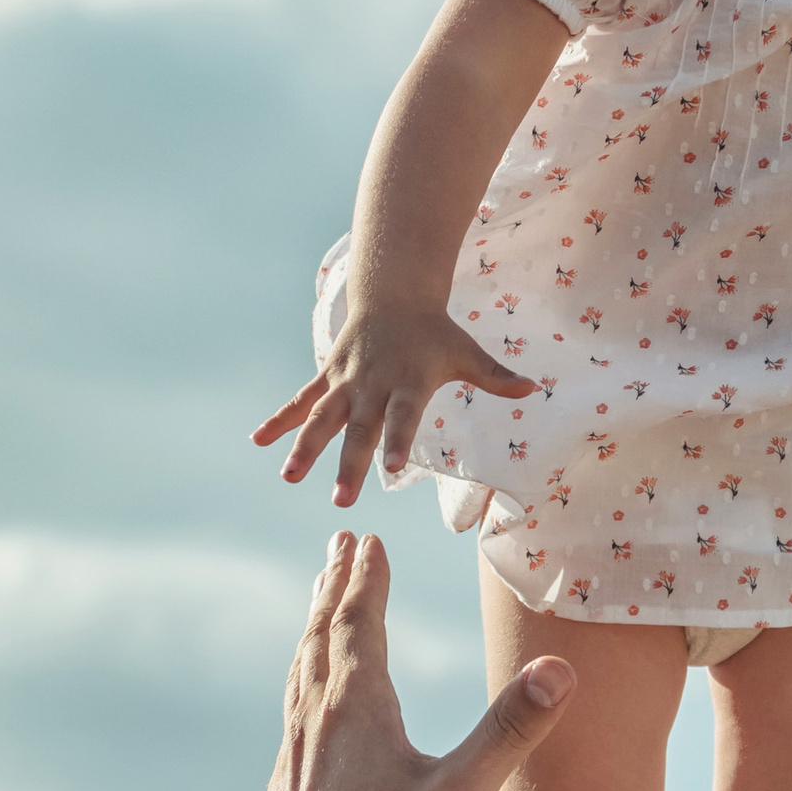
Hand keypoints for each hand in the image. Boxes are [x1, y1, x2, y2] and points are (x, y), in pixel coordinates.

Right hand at [253, 299, 536, 506]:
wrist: (393, 292)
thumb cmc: (434, 331)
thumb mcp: (465, 351)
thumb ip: (495, 375)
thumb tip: (533, 388)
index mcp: (407, 381)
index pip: (403, 416)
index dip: (397, 442)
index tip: (392, 472)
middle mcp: (372, 383)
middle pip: (358, 428)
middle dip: (349, 463)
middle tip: (341, 498)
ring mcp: (345, 380)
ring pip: (321, 416)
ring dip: (303, 446)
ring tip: (289, 477)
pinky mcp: (327, 376)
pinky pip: (299, 400)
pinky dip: (279, 419)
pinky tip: (258, 440)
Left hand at [259, 534, 571, 790]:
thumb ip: (511, 731)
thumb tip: (559, 669)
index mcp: (357, 708)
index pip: (357, 623)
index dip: (366, 579)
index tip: (369, 540)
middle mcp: (317, 717)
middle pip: (322, 633)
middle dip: (335, 586)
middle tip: (340, 545)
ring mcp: (295, 751)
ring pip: (302, 669)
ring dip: (314, 626)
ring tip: (318, 600)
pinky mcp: (288, 783)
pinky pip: (295, 708)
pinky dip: (304, 677)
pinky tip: (310, 698)